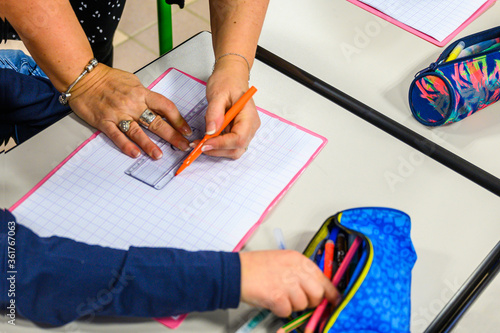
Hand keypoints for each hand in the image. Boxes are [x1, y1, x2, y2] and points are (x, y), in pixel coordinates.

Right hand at [68, 64, 191, 158]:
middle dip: (172, 135)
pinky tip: (135, 154)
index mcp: (142, 93)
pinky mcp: (104, 121)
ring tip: (159, 155)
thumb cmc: (108, 79)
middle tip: (183, 146)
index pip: (166, 107)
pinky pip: (117, 135)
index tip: (186, 130)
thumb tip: (160, 108)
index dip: (179, 120)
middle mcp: (132, 104)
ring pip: (137, 131)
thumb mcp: (133, 82)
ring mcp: (118, 113)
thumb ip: (146, 96)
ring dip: (149, 145)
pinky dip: (126, 145)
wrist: (83, 76)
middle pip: (156, 121)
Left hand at [201, 55, 260, 158]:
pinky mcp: (238, 132)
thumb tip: (211, 131)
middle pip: (237, 148)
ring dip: (216, 150)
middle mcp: (251, 126)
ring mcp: (246, 131)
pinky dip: (217, 146)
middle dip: (217, 150)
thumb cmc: (228, 81)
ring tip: (200, 142)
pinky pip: (229, 145)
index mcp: (249, 116)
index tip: (205, 143)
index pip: (239, 138)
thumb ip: (214, 113)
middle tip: (198, 145)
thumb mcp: (218, 94)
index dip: (222, 144)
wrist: (231, 75)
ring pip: (233, 150)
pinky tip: (206, 140)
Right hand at [239, 250, 340, 317]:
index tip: (334, 300)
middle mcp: (295, 269)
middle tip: (301, 301)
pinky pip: (287, 311)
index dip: (330, 293)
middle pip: (317, 293)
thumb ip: (300, 272)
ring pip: (302, 304)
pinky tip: (272, 300)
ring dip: (292, 305)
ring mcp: (287, 283)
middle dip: (311, 302)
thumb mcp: (283, 261)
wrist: (236, 271)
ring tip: (279, 296)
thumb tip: (315, 288)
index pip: (323, 278)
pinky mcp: (277, 296)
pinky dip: (280, 310)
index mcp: (298, 260)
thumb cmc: (256, 266)